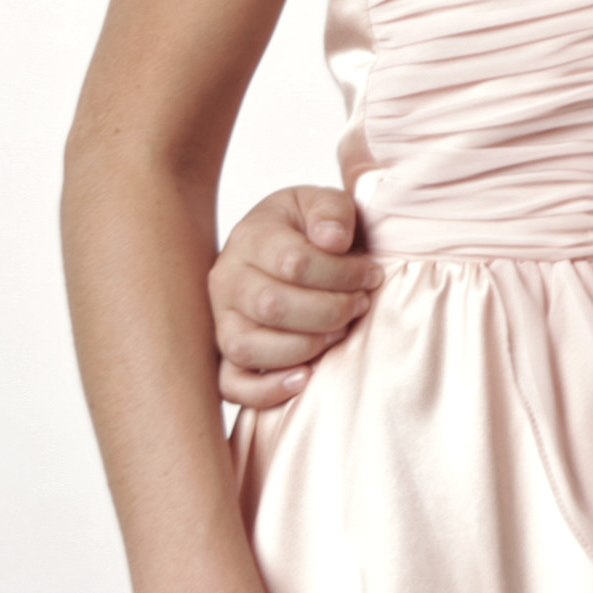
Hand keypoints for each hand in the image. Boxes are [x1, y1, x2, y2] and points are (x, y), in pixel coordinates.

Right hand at [210, 184, 379, 407]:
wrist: (283, 246)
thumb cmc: (309, 229)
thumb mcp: (322, 203)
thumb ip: (332, 211)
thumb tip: (332, 241)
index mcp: (251, 238)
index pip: (294, 263)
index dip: (342, 275)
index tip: (371, 276)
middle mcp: (227, 280)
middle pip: (273, 307)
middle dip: (330, 311)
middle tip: (359, 305)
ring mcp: (222, 320)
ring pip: (249, 347)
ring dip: (305, 347)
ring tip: (338, 334)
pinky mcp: (225, 355)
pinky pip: (232, 385)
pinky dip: (267, 390)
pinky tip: (305, 378)